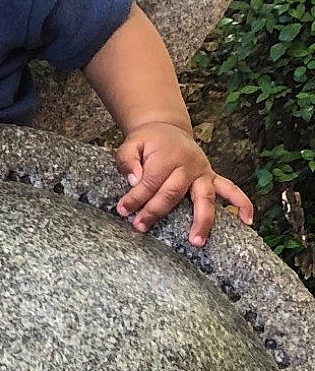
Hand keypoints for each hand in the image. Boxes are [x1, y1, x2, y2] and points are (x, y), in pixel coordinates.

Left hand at [115, 121, 254, 247]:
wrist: (167, 129)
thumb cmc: (148, 141)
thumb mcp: (131, 143)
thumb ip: (128, 160)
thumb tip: (135, 180)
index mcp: (167, 156)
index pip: (150, 181)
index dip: (135, 198)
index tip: (123, 211)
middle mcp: (188, 166)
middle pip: (173, 193)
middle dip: (156, 211)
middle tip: (141, 227)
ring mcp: (203, 173)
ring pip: (205, 197)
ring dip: (202, 220)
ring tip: (196, 241)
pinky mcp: (211, 178)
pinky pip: (231, 190)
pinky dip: (242, 203)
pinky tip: (247, 220)